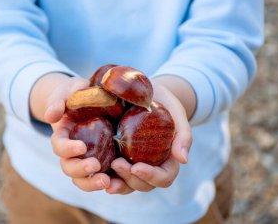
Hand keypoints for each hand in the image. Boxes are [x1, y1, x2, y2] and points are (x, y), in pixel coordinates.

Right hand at [30, 73, 110, 191]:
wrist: (91, 99)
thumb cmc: (78, 93)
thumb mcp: (68, 91)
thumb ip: (59, 101)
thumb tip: (51, 116)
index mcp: (62, 136)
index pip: (59, 147)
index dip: (68, 149)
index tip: (82, 146)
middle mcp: (71, 152)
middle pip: (69, 168)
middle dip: (80, 170)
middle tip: (96, 166)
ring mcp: (86, 159)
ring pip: (82, 180)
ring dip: (92, 184)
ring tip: (107, 182)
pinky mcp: (102, 162)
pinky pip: (101, 177)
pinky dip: (108, 183)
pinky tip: (118, 182)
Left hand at [106, 77, 193, 193]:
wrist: (145, 92)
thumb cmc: (165, 101)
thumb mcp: (176, 112)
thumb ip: (183, 134)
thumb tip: (183, 160)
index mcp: (168, 160)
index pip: (164, 177)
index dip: (151, 176)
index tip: (137, 167)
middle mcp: (151, 166)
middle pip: (143, 184)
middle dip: (130, 179)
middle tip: (116, 164)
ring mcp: (134, 164)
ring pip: (127, 185)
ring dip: (116, 184)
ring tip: (102, 176)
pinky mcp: (118, 157)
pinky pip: (112, 174)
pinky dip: (104, 176)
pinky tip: (94, 172)